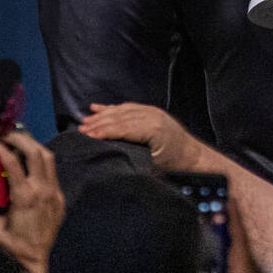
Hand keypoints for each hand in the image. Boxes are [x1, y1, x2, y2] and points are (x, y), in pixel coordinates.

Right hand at [0, 130, 64, 272]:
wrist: (38, 260)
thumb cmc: (16, 246)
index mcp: (25, 197)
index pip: (13, 163)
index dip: (1, 148)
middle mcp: (42, 190)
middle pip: (35, 152)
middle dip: (21, 139)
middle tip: (7, 136)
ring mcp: (53, 191)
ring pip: (48, 158)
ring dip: (34, 146)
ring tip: (20, 143)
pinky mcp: (59, 196)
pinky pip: (53, 172)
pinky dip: (42, 162)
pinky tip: (31, 164)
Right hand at [79, 102, 203, 172]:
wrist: (192, 156)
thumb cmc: (172, 165)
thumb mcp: (152, 166)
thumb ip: (132, 157)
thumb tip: (108, 156)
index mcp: (152, 129)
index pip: (121, 128)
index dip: (102, 131)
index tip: (86, 135)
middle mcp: (151, 116)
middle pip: (119, 117)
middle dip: (98, 123)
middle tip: (80, 129)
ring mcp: (152, 111)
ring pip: (122, 110)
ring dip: (102, 115)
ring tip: (85, 121)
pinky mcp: (151, 111)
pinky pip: (128, 107)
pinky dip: (112, 108)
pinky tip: (97, 108)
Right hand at [193, 196, 270, 272]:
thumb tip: (185, 271)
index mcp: (242, 267)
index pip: (238, 234)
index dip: (234, 215)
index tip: (229, 196)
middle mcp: (238, 271)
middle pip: (229, 242)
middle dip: (220, 226)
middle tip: (206, 208)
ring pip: (219, 258)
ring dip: (209, 247)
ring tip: (196, 232)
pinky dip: (202, 272)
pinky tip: (191, 270)